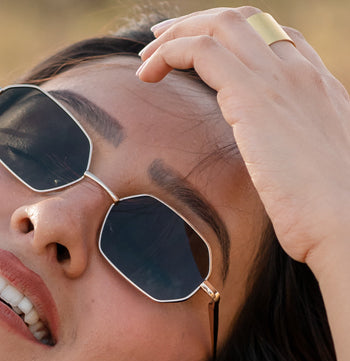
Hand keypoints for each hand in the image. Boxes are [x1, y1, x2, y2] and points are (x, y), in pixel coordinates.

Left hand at [136, 6, 349, 275]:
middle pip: (244, 20)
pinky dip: (170, 53)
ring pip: (220, 25)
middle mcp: (302, 73)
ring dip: (176, 35)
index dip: (233, 38)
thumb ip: (293, 159)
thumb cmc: (330, 218)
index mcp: (320, 88)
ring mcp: (279, 79)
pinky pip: (202, 51)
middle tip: (160, 43)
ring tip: (146, 61)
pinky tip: (147, 76)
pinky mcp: (253, 98)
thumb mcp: (314, 175)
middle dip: (196, 23)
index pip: (276, 37)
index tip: (199, 53)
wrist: (346, 224)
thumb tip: (273, 180)